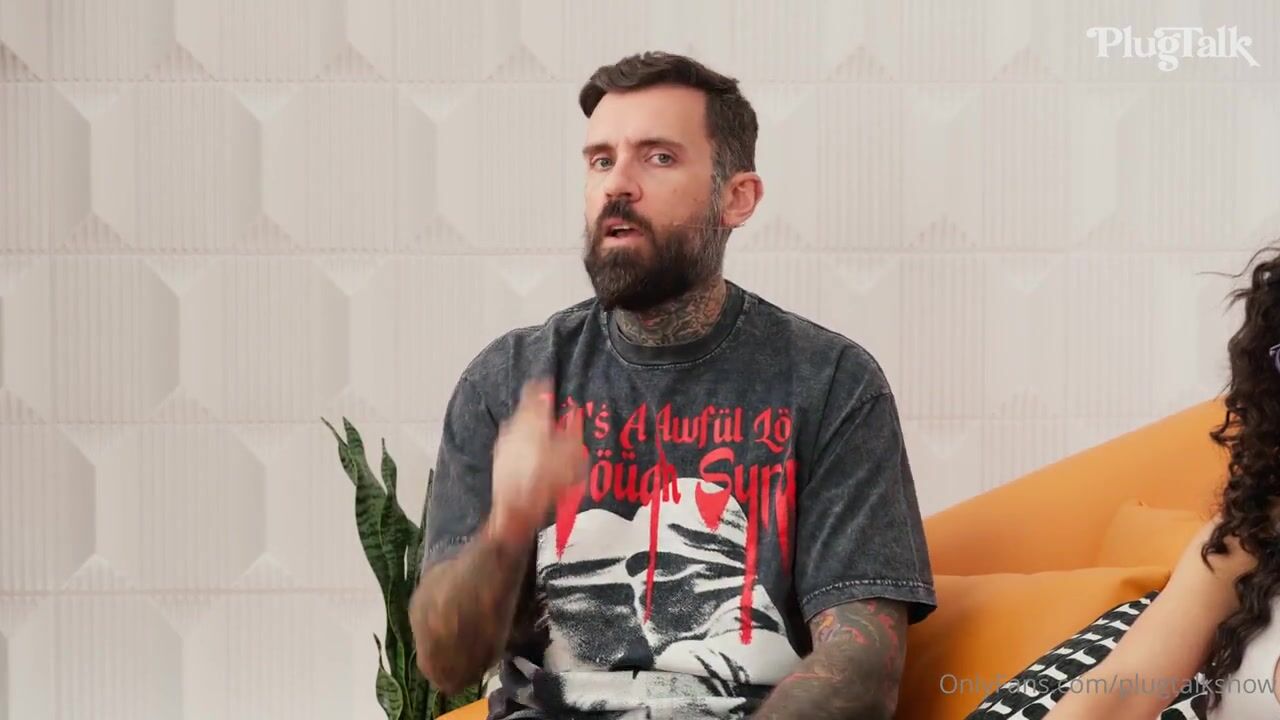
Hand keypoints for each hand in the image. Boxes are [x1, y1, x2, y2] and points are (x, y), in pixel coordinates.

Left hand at [489, 378, 585, 545]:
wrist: (515, 509)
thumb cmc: (545, 482)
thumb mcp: (571, 457)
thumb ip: (573, 432)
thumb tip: (576, 413)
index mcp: (533, 421)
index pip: (535, 393)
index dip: (542, 385)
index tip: (546, 380)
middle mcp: (514, 427)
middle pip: (525, 409)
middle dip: (535, 405)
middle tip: (545, 403)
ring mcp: (504, 443)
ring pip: (517, 424)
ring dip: (527, 423)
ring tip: (539, 427)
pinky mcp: (499, 459)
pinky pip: (511, 441)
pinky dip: (520, 440)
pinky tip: (527, 450)